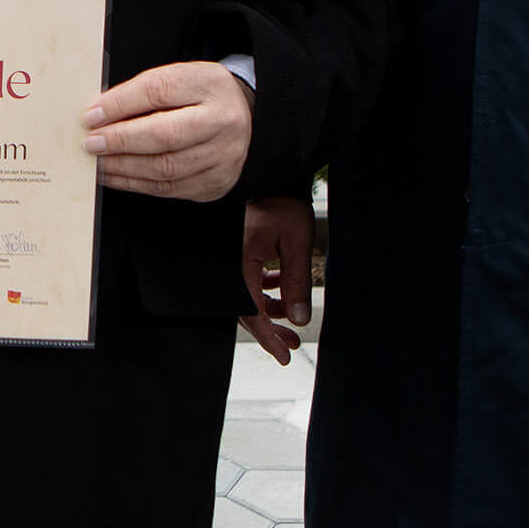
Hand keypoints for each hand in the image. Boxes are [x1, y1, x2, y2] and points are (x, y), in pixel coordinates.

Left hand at [86, 62, 254, 202]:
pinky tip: (116, 176)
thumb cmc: (201, 94)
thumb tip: (99, 113)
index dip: (120, 104)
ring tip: (98, 161)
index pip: (159, 90)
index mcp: (209, 85)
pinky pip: (169, 189)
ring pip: (165, 168)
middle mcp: (222, 121)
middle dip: (120, 141)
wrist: (242, 116)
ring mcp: (223, 156)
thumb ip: (142, 92)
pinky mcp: (216, 182)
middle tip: (91, 142)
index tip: (92, 115)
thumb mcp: (179, 78)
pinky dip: (135, 183)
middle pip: (164, 134)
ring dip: (123, 167)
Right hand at [240, 196, 313, 363]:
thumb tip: (299, 317)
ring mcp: (229, 257)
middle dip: (271, 328)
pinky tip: (279, 289)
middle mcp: (228, 262)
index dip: (268, 337)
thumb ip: (297, 281)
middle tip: (291, 343)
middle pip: (246, 308)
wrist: (266, 172)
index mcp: (239, 261)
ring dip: (269, 308)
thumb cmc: (279, 197)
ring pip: (246, 295)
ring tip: (290, 318)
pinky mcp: (234, 250)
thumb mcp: (296, 241)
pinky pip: (245, 279)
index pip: (251, 312)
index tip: (284, 355)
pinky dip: (262, 290)